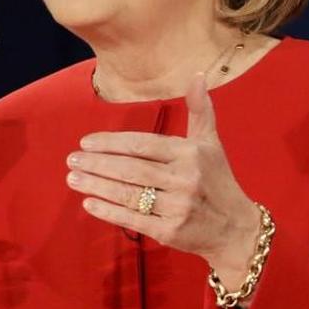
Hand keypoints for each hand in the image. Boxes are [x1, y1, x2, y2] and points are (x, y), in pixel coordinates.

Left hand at [66, 73, 260, 286]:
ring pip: (128, 194)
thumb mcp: (210, 143)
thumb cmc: (217, 180)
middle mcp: (184, 179)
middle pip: (131, 169)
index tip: (86, 141)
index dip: (112, 143)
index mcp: (190, 154)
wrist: (236, 228)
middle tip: (71, 159)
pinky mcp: (171, 232)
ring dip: (96, 185)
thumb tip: (198, 76)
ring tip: (73, 178)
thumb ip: (200, 110)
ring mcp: (177, 207)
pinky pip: (133, 220)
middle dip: (97, 163)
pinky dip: (108, 212)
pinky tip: (89, 203)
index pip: (142, 145)